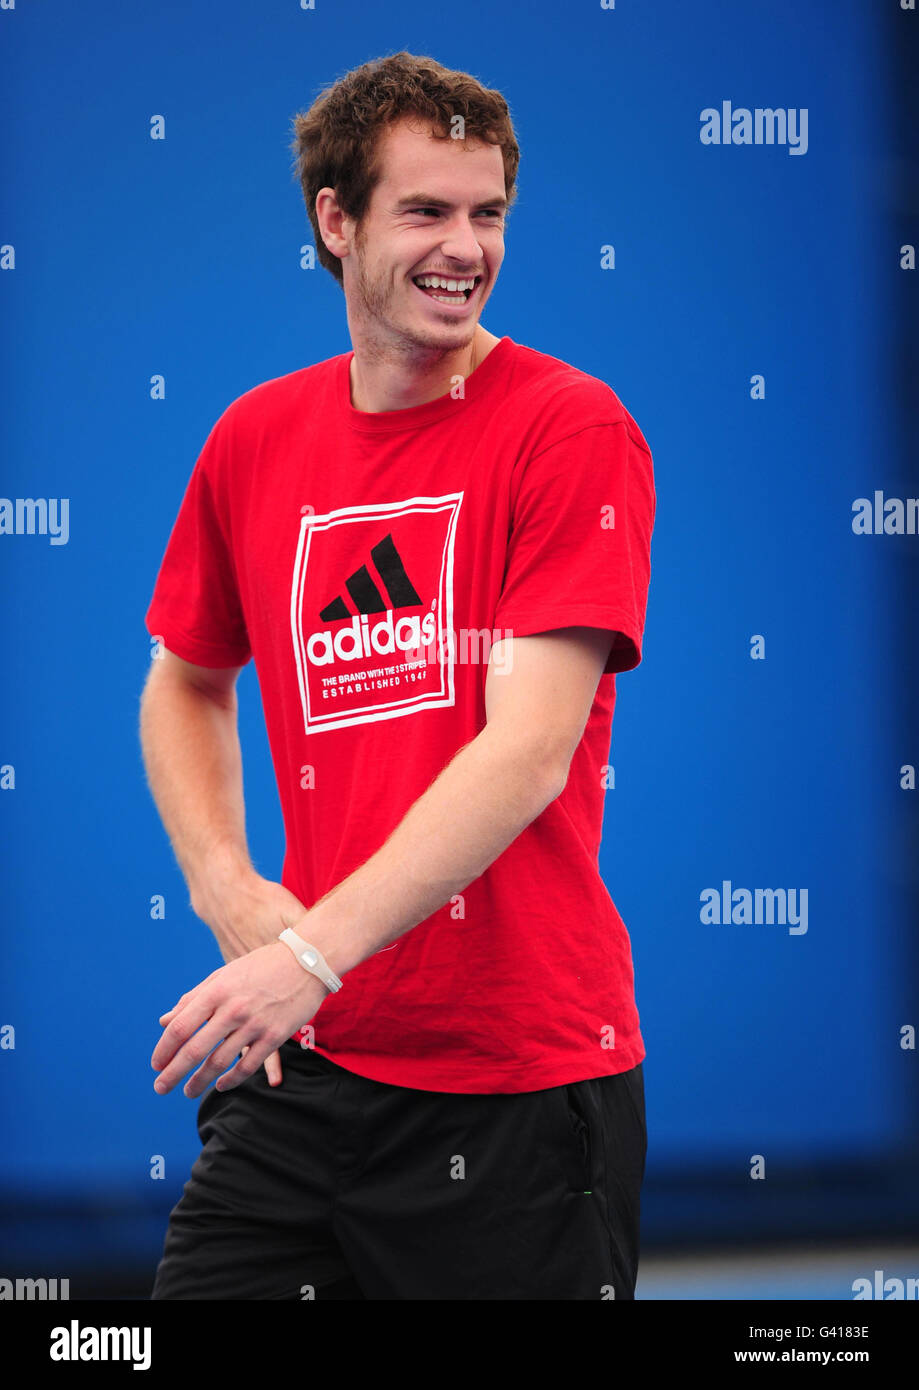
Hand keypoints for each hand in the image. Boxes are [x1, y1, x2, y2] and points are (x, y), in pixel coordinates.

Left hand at [152, 941, 325, 1098]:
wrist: (307, 962)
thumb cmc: (261, 967)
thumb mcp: (223, 976)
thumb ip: (194, 999)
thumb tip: (164, 1021)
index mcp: (216, 991)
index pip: (180, 1027)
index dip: (164, 1049)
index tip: (156, 1064)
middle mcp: (233, 1009)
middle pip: (195, 1049)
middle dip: (173, 1073)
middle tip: (161, 1087)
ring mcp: (254, 1024)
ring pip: (219, 1062)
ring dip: (199, 1081)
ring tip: (188, 1091)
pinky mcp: (274, 1036)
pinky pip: (248, 1066)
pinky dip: (231, 1080)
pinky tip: (221, 1085)